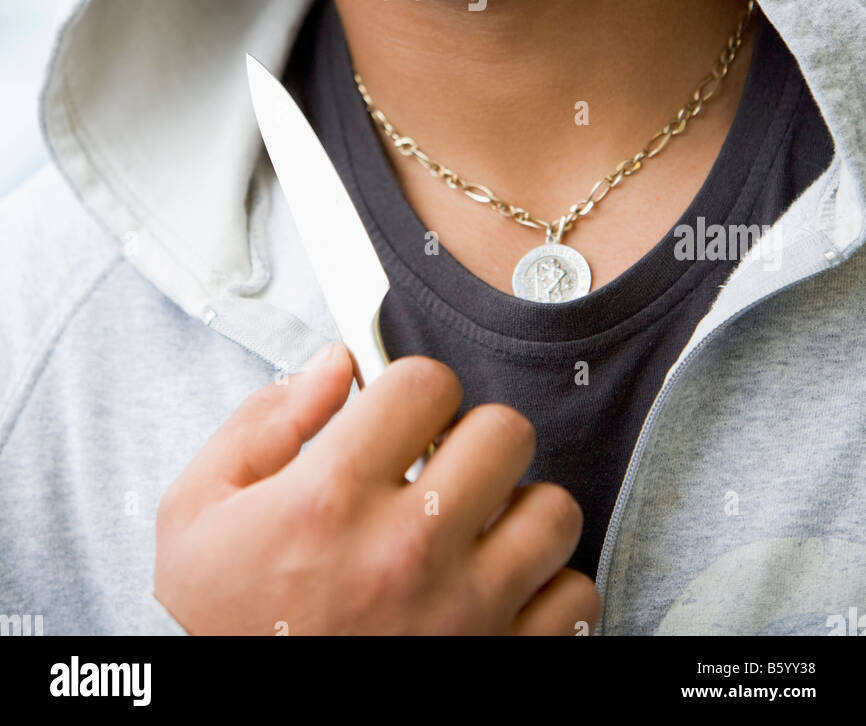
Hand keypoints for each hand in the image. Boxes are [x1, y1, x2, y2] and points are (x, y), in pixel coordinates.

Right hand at [153, 342, 601, 634]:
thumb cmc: (223, 623)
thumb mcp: (197, 512)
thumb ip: (264, 422)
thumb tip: (336, 364)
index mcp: (329, 499)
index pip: (424, 381)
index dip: (410, 388)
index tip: (399, 416)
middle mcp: (406, 552)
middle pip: (505, 432)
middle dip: (472, 437)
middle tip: (442, 465)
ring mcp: (463, 616)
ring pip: (552, 511)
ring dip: (517, 511)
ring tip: (474, 530)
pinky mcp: (502, 665)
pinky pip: (574, 597)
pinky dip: (544, 591)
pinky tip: (496, 590)